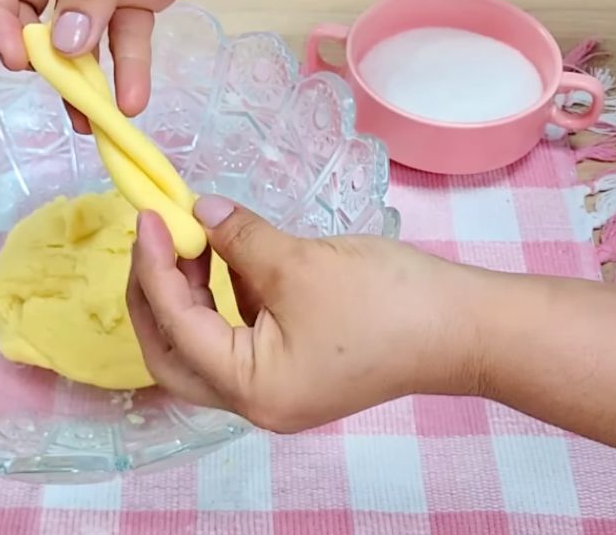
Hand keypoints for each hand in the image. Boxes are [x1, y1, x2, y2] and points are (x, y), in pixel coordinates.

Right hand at [0, 0, 260, 132]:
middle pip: (31, 10)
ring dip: (82, 78)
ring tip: (89, 118)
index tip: (16, 57)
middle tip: (57, 85)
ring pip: (78, 36)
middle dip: (42, 53)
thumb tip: (66, 43)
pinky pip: (125, 40)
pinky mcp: (135, 0)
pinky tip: (130, 100)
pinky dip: (128, 70)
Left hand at [127, 194, 490, 431]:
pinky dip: (224, 300)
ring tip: (190, 238)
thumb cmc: (388, 301)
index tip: (149, 217)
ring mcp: (277, 391)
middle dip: (154, 295)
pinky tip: (228, 257)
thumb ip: (239, 238)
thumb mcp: (300, 262)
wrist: (466, 328)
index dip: (154, 268)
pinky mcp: (296, 371)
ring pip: (204, 347)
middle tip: (151, 239)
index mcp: (252, 389)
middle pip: (175, 354)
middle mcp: (256, 403)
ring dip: (189, 294)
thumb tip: (198, 212)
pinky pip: (240, 339)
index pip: (178, 327)